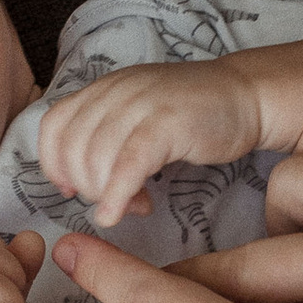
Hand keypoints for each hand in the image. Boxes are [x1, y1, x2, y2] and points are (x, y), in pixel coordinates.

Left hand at [33, 57, 264, 229]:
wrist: (248, 95)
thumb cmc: (196, 113)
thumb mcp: (139, 113)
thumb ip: (107, 136)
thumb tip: (75, 181)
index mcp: (104, 88)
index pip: (53, 126)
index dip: (54, 165)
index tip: (71, 189)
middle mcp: (116, 91)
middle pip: (72, 150)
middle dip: (87, 187)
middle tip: (115, 201)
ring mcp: (141, 104)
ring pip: (96, 159)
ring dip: (108, 195)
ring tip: (136, 205)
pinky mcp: (167, 123)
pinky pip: (127, 165)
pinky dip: (117, 196)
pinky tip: (121, 214)